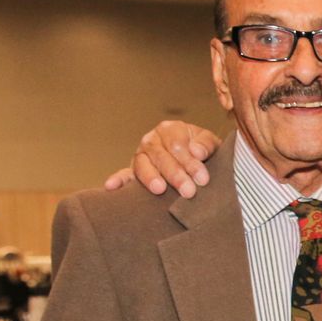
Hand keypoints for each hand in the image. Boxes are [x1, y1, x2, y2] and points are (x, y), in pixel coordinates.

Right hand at [101, 121, 219, 198]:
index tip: (203, 179)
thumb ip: (206, 144)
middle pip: (161, 157)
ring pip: (143, 165)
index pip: (178, 146)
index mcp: (170, 129)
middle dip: (176, 175)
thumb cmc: (204, 152)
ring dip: (151, 178)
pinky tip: (111, 186)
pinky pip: (124, 175)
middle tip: (189, 191)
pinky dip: (117, 180)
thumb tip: (197, 152)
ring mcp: (141, 155)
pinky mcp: (133, 171)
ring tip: (160, 189)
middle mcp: (152, 140)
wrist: (200, 162)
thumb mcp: (210, 144)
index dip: (190, 163)